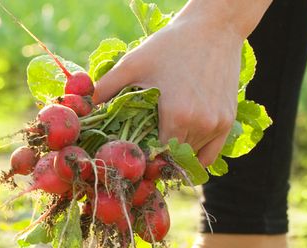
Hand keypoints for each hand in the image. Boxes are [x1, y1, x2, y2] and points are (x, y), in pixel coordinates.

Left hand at [93, 9, 243, 165]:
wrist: (215, 28)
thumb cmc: (170, 45)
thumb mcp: (132, 64)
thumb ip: (105, 89)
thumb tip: (80, 108)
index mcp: (176, 116)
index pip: (154, 157)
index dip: (139, 158)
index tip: (127, 155)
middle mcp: (200, 125)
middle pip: (170, 159)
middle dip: (153, 159)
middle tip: (138, 154)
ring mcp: (216, 125)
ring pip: (188, 158)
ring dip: (172, 157)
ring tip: (155, 148)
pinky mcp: (226, 122)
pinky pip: (208, 156)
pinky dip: (193, 158)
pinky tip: (177, 151)